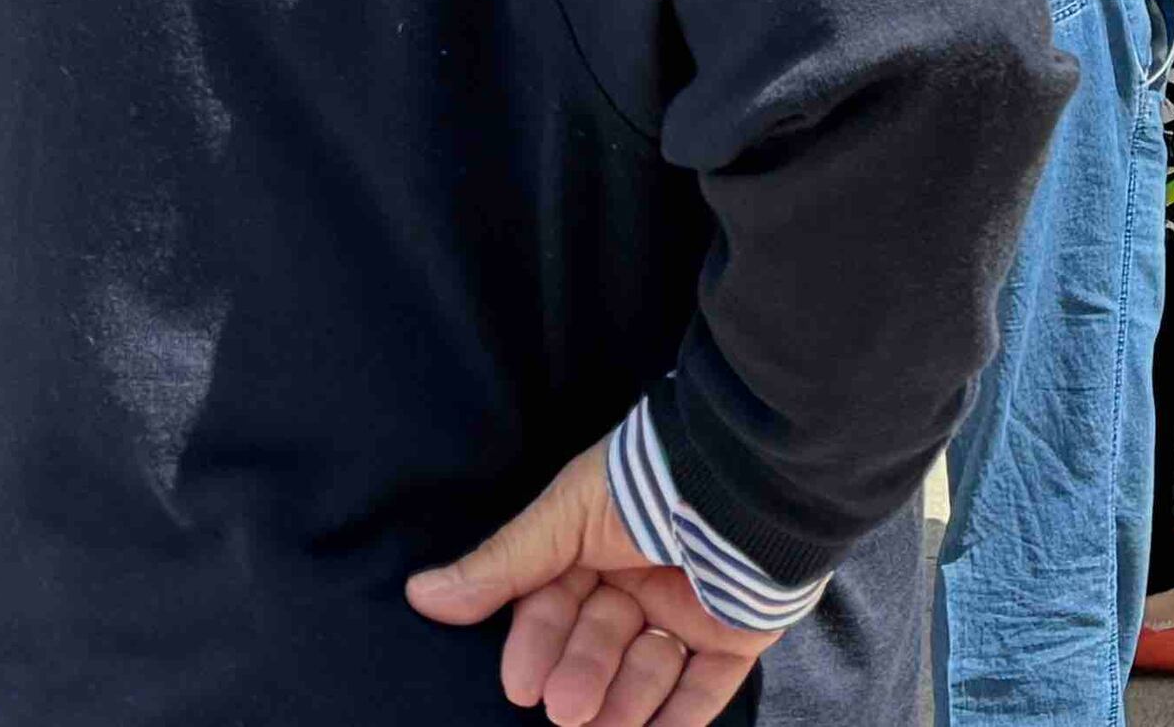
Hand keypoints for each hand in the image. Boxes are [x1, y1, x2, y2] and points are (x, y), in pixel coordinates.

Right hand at [407, 440, 774, 726]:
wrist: (751, 471)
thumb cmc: (651, 480)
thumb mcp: (567, 516)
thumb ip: (502, 564)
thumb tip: (421, 594)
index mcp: (600, 544)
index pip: (556, 606)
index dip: (538, 646)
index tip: (521, 685)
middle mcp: (644, 578)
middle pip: (600, 643)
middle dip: (581, 676)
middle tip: (566, 708)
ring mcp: (693, 605)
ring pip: (649, 670)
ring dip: (625, 704)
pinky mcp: (741, 630)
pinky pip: (708, 684)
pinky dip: (682, 715)